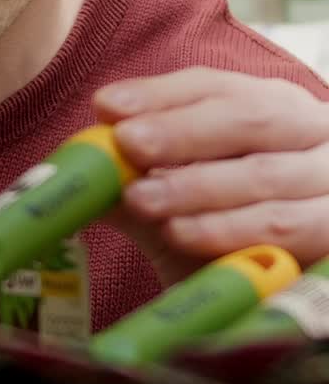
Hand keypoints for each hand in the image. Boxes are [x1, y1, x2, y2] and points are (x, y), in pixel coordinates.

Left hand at [94, 68, 328, 287]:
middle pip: (247, 117)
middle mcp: (313, 131)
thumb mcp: (184, 205)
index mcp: (274, 108)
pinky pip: (284, 225)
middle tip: (126, 142)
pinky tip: (183, 233)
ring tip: (139, 199)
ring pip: (263, 174)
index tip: (106, 106)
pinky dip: (229, 228)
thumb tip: (78, 167)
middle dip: (180, 131)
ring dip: (195, 186)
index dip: (159, 94)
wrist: (286, 297)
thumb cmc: (236, 241)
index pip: (215, 87)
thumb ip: (140, 180)